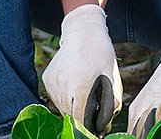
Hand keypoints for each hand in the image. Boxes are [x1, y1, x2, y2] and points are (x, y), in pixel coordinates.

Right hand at [41, 4, 122, 132]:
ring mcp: (53, 81)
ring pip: (62, 108)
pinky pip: (56, 97)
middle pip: (70, 116)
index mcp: (81, 86)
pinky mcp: (47, 78)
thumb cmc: (102, 55)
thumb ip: (109, 106)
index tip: (95, 131)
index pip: (80, 120)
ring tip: (85, 96)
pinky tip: (75, 87)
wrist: (83, 31)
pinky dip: (66, 99)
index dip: (88, 128)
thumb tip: (102, 128)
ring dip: (73, 109)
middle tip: (93, 113)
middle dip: (82, 119)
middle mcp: (63, 85)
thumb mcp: (112, 80)